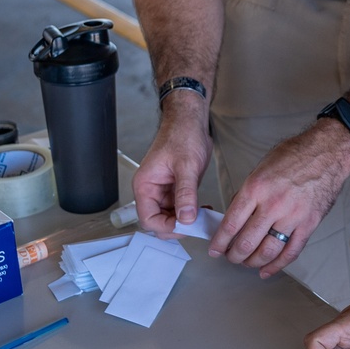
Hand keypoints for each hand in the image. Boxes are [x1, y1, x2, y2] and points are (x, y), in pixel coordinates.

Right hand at [133, 95, 212, 237]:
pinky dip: (191, 212)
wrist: (190, 122)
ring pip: (171, 217)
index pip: (148, 219)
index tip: (184, 226)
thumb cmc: (182, 135)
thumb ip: (185, 193)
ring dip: (186, 220)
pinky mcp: (176, 189)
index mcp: (145, 185)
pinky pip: (181, 208)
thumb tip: (185, 218)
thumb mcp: (186, 166)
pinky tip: (203, 210)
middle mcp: (152, 190)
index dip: (165, 227)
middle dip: (177, 226)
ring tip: (203, 216)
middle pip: (158, 222)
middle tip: (196, 224)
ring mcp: (164, 191)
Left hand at [208, 119, 349, 276]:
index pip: (231, 224)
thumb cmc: (295, 155)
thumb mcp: (261, 167)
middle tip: (230, 257)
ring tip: (246, 263)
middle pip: (247, 242)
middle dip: (234, 255)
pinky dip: (277, 265)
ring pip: (267, 251)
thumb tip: (236, 215)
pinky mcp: (309, 224)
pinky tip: (267, 270)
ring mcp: (292, 217)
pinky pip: (291, 251)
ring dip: (253, 262)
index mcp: (256, 188)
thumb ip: (248, 193)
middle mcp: (272, 205)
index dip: (220, 242)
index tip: (215, 249)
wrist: (327, 152)